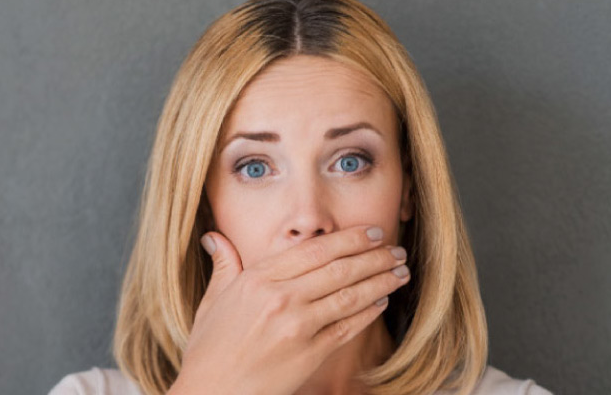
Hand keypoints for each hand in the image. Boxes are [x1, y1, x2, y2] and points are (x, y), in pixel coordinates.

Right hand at [169, 225, 409, 394]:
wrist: (209, 393)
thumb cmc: (209, 348)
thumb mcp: (212, 301)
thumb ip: (224, 265)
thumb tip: (214, 238)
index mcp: (258, 279)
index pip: (314, 249)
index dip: (349, 238)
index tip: (371, 232)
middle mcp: (280, 298)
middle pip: (339, 269)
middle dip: (375, 256)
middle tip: (396, 249)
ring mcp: (297, 327)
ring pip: (349, 296)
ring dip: (381, 281)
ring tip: (401, 272)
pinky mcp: (310, 354)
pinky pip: (347, 328)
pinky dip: (368, 313)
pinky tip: (382, 302)